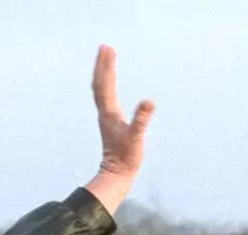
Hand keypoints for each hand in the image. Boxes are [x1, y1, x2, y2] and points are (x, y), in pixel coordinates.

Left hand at [85, 46, 153, 215]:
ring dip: (103, 73)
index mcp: (109, 113)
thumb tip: (148, 102)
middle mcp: (105, 113)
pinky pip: (105, 98)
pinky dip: (106, 85)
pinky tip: (109, 82)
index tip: (108, 50)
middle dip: (102, 65)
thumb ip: (141, 121)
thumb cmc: (126, 158)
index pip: (105, 85)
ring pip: (100, 90)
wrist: (116, 175)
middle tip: (105, 47)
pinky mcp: (109, 122)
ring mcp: (106, 117)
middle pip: (99, 84)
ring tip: (106, 57)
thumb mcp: (136, 139)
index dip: (106, 67)